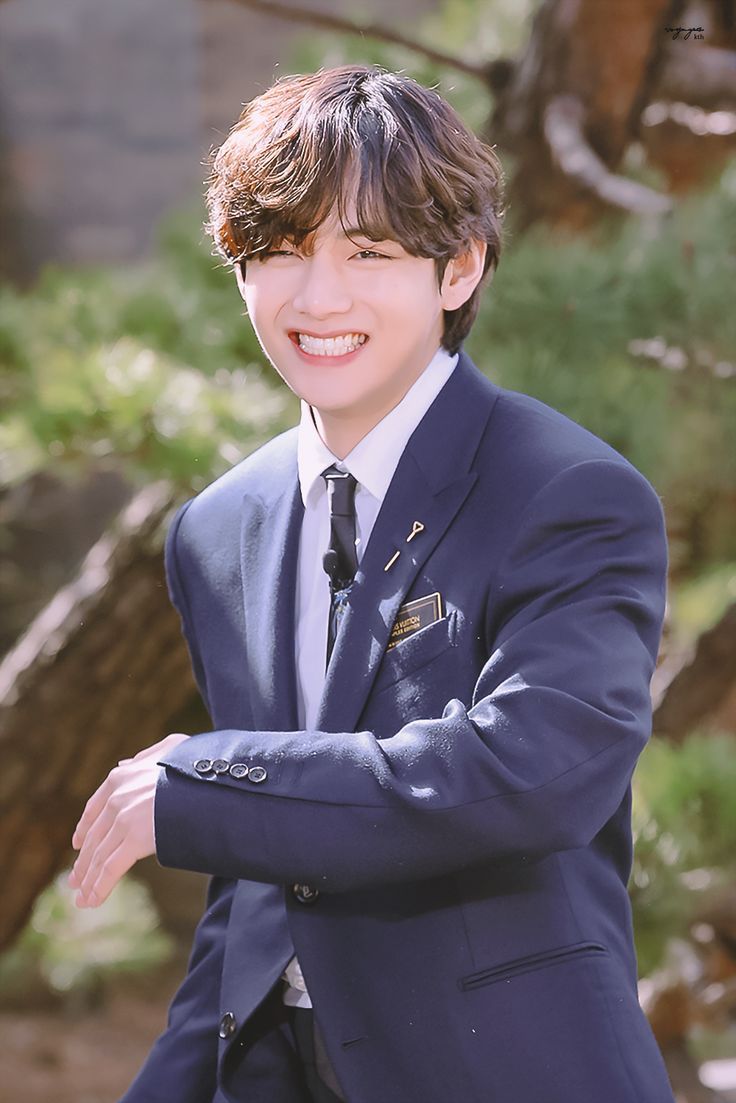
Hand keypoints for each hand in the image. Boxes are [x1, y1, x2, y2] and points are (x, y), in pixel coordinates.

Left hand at [68, 732, 188, 907]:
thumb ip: (147, 756)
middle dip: (84, 862)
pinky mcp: (134, 840)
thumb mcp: (170, 748)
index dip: (85, 828)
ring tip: (83, 899)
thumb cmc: (196, 764)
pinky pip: (111, 869)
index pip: (94, 808)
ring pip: (99, 856)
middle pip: (94, 837)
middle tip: (75, 880)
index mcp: (120, 777)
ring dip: (89, 880)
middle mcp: (116, 798)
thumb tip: (127, 764)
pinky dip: (99, 887)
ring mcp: (123, 819)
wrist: (212, 777)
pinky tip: (92, 901)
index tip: (78, 844)